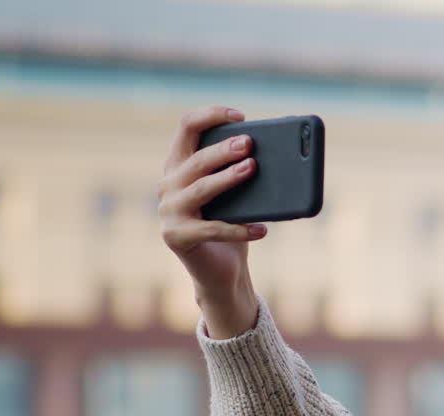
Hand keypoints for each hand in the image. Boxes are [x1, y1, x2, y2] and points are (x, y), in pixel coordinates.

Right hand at [158, 105, 262, 337]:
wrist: (222, 272)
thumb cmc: (232, 225)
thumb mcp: (238, 194)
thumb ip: (243, 170)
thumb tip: (277, 151)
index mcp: (179, 165)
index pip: (187, 128)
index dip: (210, 116)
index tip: (240, 116)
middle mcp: (167, 185)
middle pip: (195, 159)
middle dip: (223, 150)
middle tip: (249, 144)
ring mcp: (168, 212)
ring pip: (201, 188)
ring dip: (228, 178)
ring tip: (253, 169)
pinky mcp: (177, 237)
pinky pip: (212, 229)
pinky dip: (240, 229)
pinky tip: (262, 229)